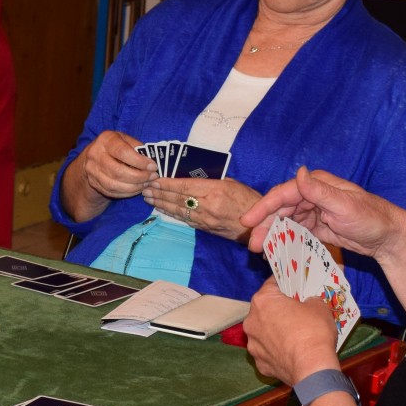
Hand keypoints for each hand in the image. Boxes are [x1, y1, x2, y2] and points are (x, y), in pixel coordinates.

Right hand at [73, 131, 157, 204]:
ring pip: (114, 185)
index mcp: (106, 140)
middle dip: (139, 177)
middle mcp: (95, 154)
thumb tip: (151, 161)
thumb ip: (137, 148)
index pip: (123, 152)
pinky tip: (137, 189)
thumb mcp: (126, 140)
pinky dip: (127, 193)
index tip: (153, 166)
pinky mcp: (93, 183)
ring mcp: (92, 170)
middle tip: (152, 177)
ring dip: (134, 187)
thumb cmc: (116, 146)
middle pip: (117, 171)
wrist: (94, 156)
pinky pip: (112, 192)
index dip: (139, 162)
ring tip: (146, 184)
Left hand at [143, 175, 261, 240]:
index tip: (154, 179)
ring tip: (148, 198)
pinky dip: (172, 213)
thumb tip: (191, 177)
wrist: (260, 224)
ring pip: (178, 210)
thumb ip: (211, 180)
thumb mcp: (231, 183)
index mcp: (215, 190)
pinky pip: (185, 219)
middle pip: (178, 198)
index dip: (166, 183)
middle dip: (159, 193)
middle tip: (145, 187)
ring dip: (161, 204)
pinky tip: (162, 209)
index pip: (184, 186)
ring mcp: (206, 219)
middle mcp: (208, 206)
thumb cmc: (248, 199)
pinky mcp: (206, 228)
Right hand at [239, 167, 400, 262]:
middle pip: (281, 209)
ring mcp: (314, 211)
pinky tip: (276, 250)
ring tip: (260, 250)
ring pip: (286, 221)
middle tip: (252, 244)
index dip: (264, 207)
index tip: (247, 221)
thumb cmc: (370, 218)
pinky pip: (296, 232)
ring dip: (272, 234)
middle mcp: (313, 195)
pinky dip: (285, 239)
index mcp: (317, 184)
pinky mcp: (317, 226)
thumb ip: (319, 191)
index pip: (284, 194)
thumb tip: (298, 173)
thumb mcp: (344, 205)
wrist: (387, 237)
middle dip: (264, 225)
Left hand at [243, 280, 340, 383]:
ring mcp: (253, 344)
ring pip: (264, 332)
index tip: (293, 287)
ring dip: (276, 331)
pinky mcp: (259, 363)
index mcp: (263, 301)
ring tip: (294, 335)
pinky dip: (277, 351)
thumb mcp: (319, 306)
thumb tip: (309, 304)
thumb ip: (310, 300)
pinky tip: (291, 352)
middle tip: (296, 312)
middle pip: (265, 309)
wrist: (312, 368)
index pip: (272, 284)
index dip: (285, 284)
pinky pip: (268, 352)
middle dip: (279, 310)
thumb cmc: (313, 332)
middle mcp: (252, 321)